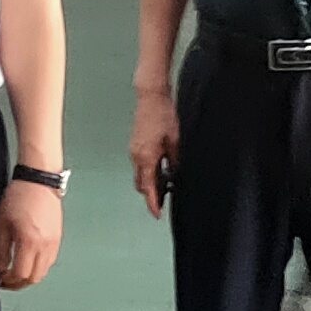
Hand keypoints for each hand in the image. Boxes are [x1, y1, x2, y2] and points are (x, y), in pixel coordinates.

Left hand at [0, 176, 64, 289]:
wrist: (39, 180)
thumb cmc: (19, 196)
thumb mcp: (2, 223)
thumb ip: (1, 249)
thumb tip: (0, 268)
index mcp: (29, 242)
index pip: (20, 274)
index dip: (8, 281)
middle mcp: (45, 246)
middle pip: (34, 278)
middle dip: (18, 284)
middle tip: (6, 281)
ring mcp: (54, 243)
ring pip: (43, 272)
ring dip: (29, 277)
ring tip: (16, 273)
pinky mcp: (58, 238)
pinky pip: (49, 261)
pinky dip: (38, 267)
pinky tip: (28, 261)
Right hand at [129, 85, 178, 215]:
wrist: (151, 96)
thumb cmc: (163, 115)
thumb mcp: (175, 141)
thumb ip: (175, 160)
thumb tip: (176, 174)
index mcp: (147, 158)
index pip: (149, 188)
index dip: (153, 203)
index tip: (157, 214)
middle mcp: (137, 156)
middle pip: (142, 184)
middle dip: (151, 194)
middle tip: (165, 199)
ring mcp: (134, 150)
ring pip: (140, 175)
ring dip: (150, 182)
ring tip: (166, 184)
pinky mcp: (135, 144)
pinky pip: (140, 164)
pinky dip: (148, 171)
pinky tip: (161, 168)